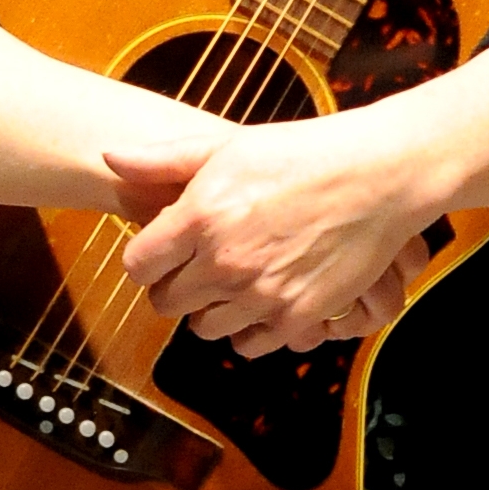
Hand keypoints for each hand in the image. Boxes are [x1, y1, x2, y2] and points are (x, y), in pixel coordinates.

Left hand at [107, 113, 434, 358]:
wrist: (379, 175)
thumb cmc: (302, 153)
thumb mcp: (227, 145)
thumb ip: (163, 160)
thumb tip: (109, 159)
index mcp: (199, 216)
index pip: (138, 265)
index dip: (146, 260)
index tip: (161, 252)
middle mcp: (224, 261)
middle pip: (166, 302)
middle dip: (173, 286)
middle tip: (193, 268)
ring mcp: (261, 293)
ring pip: (204, 327)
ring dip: (209, 309)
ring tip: (229, 283)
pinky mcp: (297, 316)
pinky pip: (250, 344)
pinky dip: (249, 329)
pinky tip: (259, 301)